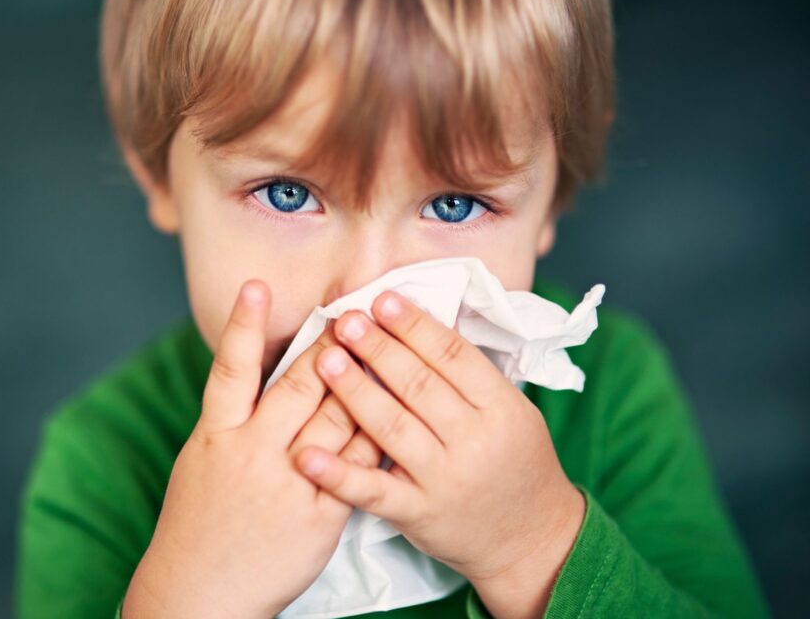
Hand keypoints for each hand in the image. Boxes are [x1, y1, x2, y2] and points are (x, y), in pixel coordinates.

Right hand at [123, 280, 379, 618]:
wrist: (203, 589)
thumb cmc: (200, 519)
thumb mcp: (201, 459)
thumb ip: (232, 416)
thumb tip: (256, 370)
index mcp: (216, 435)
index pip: (230, 370)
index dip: (243, 325)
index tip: (257, 285)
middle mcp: (252, 453)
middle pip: (297, 387)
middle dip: (329, 346)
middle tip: (353, 308)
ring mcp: (288, 484)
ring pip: (336, 420)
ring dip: (363, 381)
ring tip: (383, 344)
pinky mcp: (319, 516)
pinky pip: (358, 468)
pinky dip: (377, 437)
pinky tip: (399, 410)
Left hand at [294, 291, 585, 618]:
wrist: (533, 539)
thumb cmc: (516, 464)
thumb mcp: (513, 412)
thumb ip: (472, 376)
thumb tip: (424, 322)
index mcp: (502, 408)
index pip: (453, 356)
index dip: (415, 325)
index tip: (382, 299)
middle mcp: (475, 441)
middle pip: (419, 385)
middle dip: (378, 348)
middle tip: (346, 320)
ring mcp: (445, 479)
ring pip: (392, 428)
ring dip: (354, 390)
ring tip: (325, 358)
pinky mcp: (418, 514)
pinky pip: (374, 491)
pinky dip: (338, 473)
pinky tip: (305, 454)